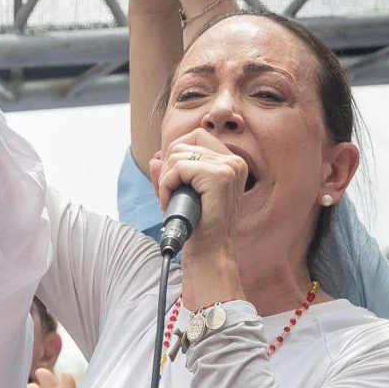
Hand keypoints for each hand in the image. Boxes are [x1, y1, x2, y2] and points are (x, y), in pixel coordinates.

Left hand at [149, 127, 246, 256]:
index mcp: (231, 162)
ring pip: (177, 155)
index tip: (172, 180)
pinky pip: (177, 169)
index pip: (196, 136)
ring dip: (165, 180)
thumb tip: (154, 158)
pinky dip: (166, 186)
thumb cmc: (197, 224)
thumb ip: (168, 174)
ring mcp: (229, 167)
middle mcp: (234, 161)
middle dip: (167, 169)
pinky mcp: (219, 176)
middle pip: (183, 144)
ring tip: (171, 201)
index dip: (175, 155)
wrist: (209, 251)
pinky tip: (169, 203)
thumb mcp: (181, 194)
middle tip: (169, 194)